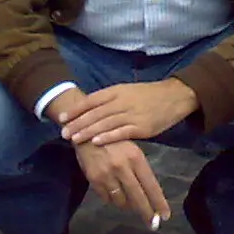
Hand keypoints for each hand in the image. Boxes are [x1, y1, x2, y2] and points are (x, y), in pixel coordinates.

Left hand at [59, 79, 197, 146]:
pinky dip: (108, 137)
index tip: (61, 117)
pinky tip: (97, 142)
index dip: (75, 109)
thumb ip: (108, 100)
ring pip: (105, 123)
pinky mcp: (141, 126)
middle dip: (77, 123)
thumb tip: (88, 109)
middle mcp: (121, 101)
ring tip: (74, 139)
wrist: (173, 97)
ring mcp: (131, 114)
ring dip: (88, 131)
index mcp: (116, 91)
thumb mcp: (125, 92)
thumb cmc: (147, 95)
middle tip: (63, 133)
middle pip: (95, 112)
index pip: (91, 100)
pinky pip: (121, 132)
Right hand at [74, 138, 169, 228]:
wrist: (86, 131)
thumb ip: (139, 170)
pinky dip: (112, 199)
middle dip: (147, 213)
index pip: (151, 186)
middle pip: (138, 198)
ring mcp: (107, 174)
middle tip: (153, 224)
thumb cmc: (114, 139)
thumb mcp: (131, 150)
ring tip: (130, 203)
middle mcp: (123, 168)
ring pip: (121, 201)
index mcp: (136, 158)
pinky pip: (106, 198)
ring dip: (127, 205)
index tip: (165, 215)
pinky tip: (114, 192)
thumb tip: (147, 194)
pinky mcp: (94, 179)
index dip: (159, 203)